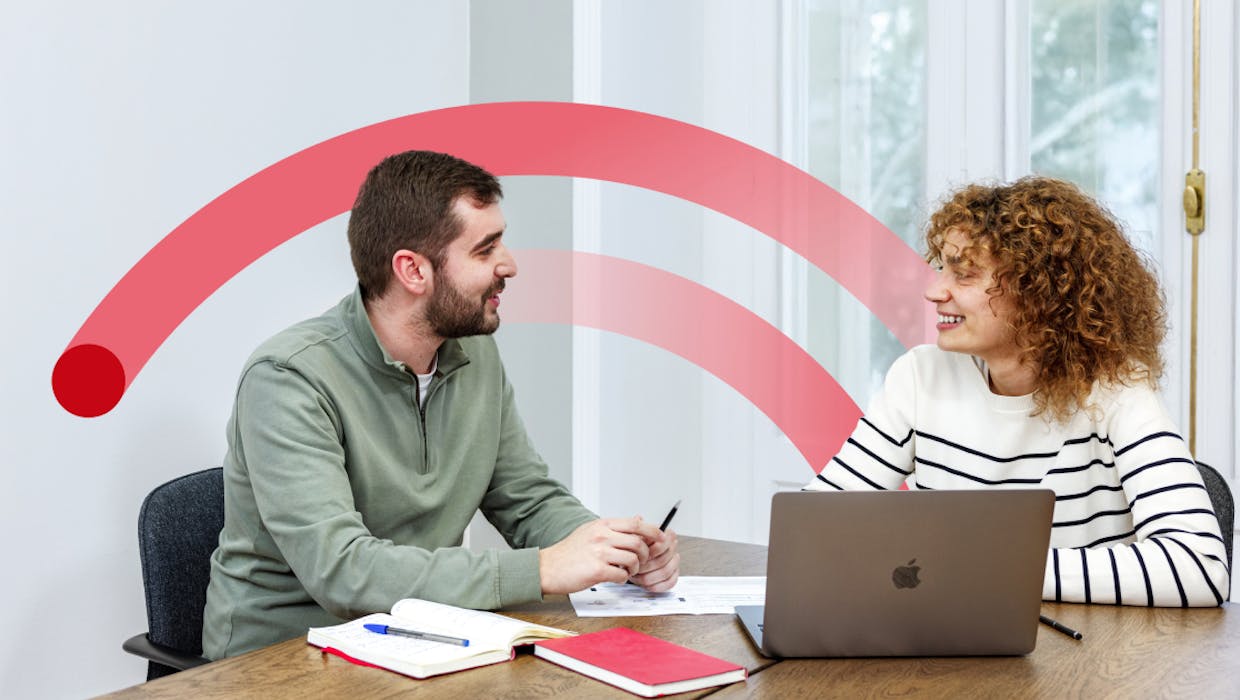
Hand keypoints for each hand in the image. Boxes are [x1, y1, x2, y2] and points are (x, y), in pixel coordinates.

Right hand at [539, 517, 660, 594]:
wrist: (547, 568)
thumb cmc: (569, 552)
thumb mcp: (591, 530)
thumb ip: (614, 526)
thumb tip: (638, 518)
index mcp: (602, 525)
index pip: (635, 523)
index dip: (652, 531)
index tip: (661, 538)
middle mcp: (602, 536)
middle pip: (638, 542)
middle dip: (645, 554)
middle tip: (641, 560)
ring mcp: (600, 553)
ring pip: (633, 559)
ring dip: (634, 568)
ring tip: (627, 571)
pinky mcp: (597, 570)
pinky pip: (622, 575)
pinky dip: (623, 579)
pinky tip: (616, 578)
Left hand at [630, 528, 679, 592]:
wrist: (632, 563)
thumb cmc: (633, 549)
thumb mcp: (631, 536)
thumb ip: (635, 529)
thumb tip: (638, 518)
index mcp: (665, 536)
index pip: (665, 541)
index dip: (652, 550)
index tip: (640, 555)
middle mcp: (672, 549)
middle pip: (663, 559)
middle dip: (646, 566)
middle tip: (635, 568)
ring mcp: (674, 563)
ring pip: (665, 572)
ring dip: (648, 577)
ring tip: (636, 577)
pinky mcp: (673, 576)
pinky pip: (670, 582)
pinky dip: (656, 585)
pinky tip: (646, 584)